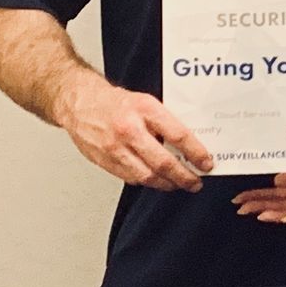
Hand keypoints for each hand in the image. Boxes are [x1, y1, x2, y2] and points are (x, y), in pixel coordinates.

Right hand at [57, 75, 210, 191]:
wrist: (79, 102)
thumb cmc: (115, 102)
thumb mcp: (147, 102)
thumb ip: (165, 121)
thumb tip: (190, 143)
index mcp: (145, 110)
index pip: (178, 135)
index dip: (196, 153)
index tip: (206, 163)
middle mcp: (129, 130)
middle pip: (163, 162)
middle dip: (184, 177)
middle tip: (195, 182)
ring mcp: (114, 148)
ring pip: (146, 176)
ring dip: (166, 184)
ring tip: (178, 184)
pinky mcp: (103, 160)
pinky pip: (130, 177)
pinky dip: (146, 181)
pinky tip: (156, 180)